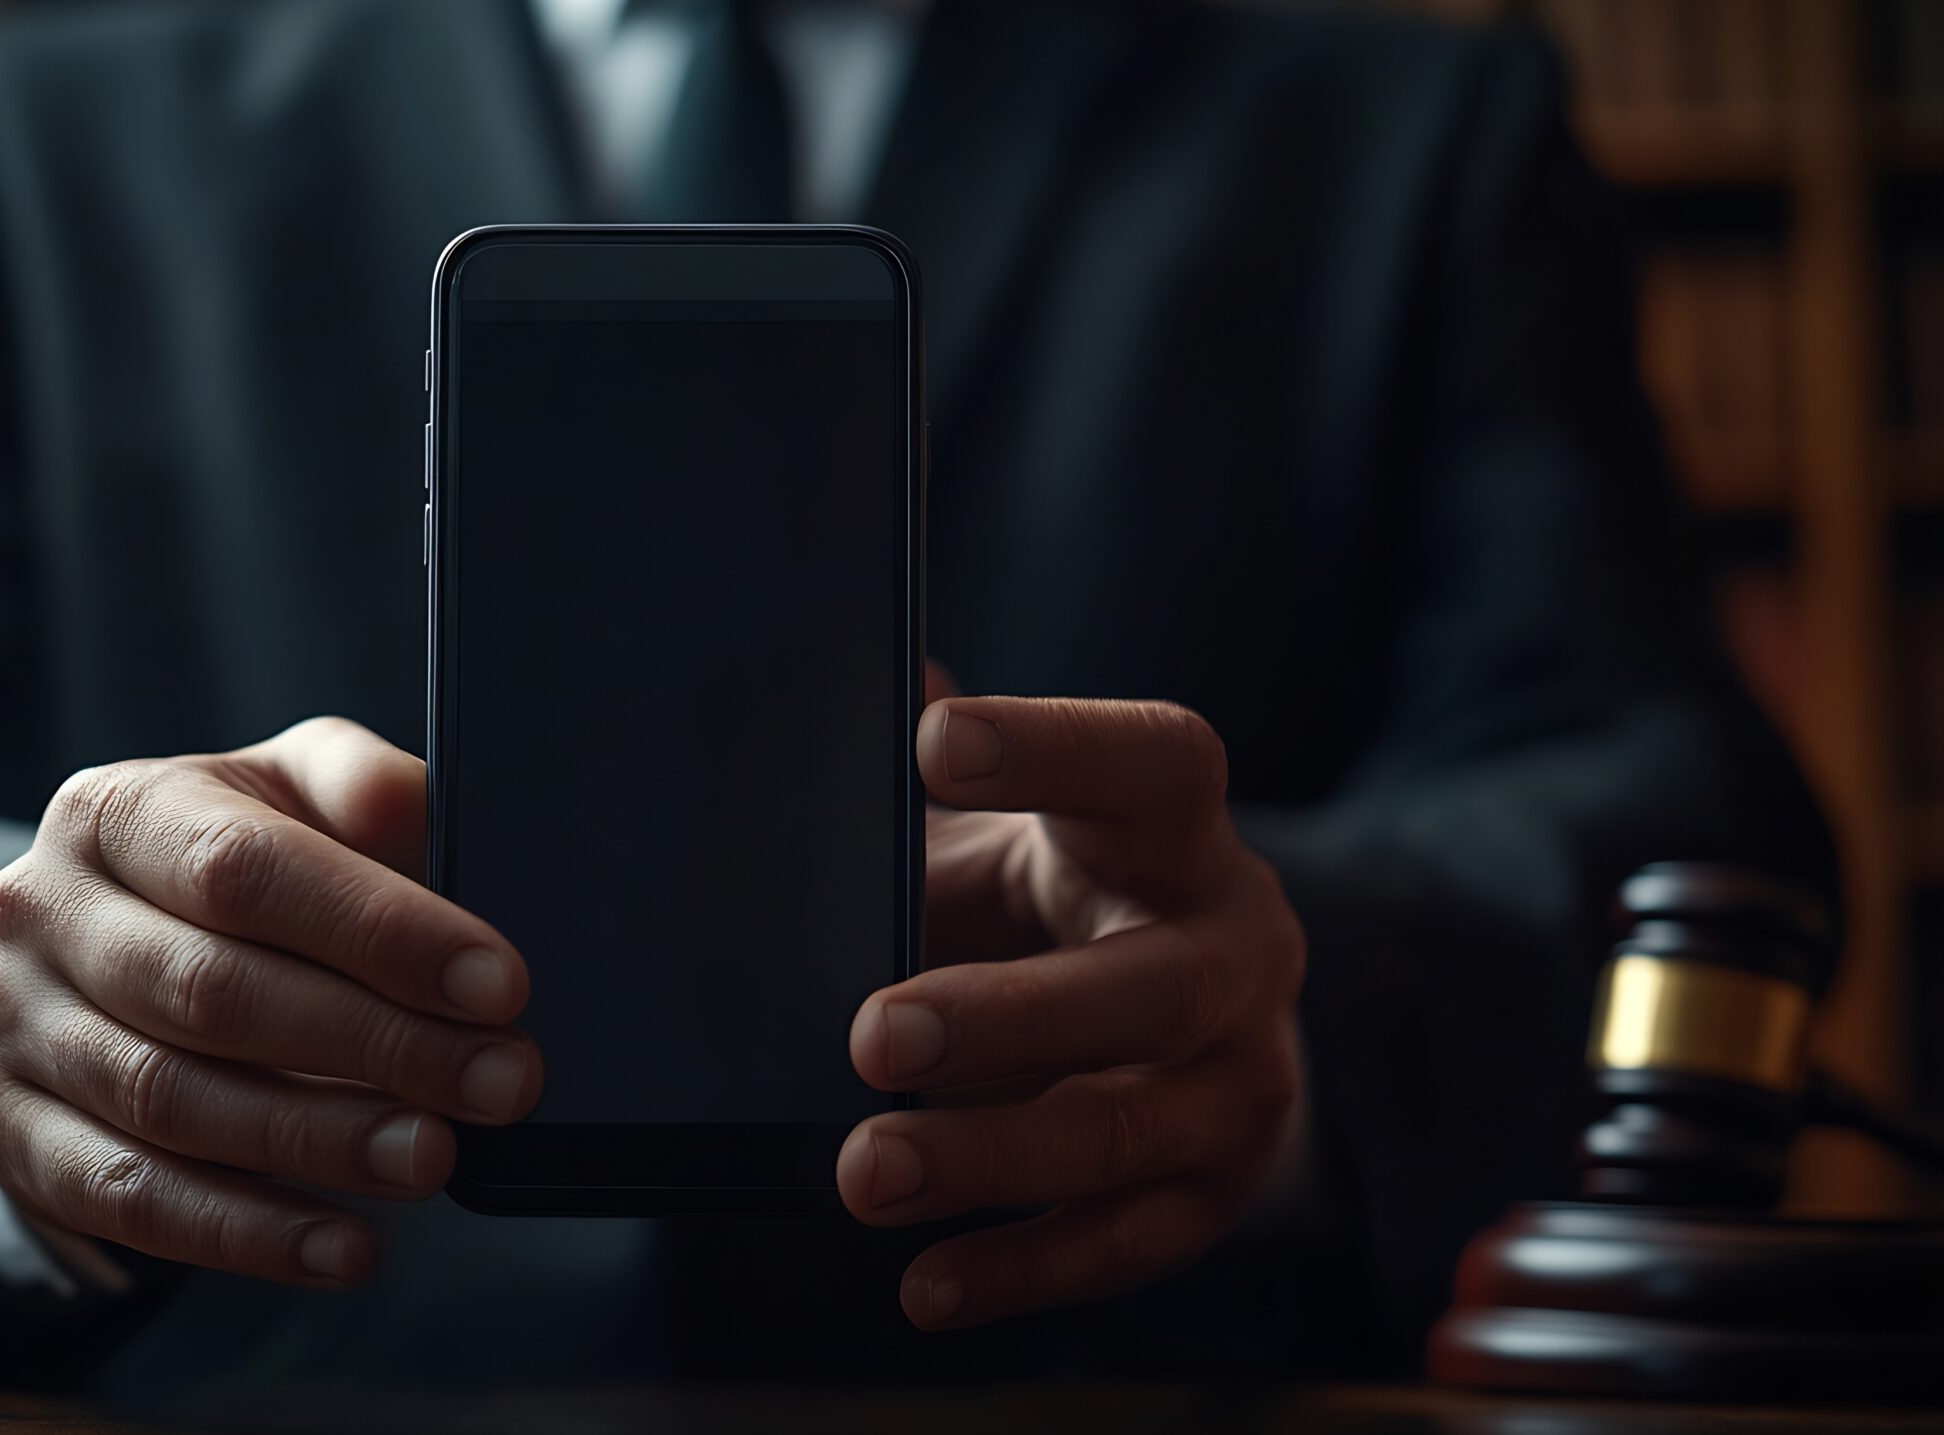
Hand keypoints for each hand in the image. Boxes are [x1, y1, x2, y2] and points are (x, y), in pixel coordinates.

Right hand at [0, 717, 538, 1286]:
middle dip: (376, 1045)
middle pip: (212, 991)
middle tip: (501, 1082)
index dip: (379, 930)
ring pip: (170, 1103)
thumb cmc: (221, 863)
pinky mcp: (9, 1134)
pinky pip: (132, 1200)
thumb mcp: (285, 797)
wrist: (72, 950)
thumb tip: (430, 809)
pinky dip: (250, 1234)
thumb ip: (359, 791)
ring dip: (320, 1143)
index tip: (499, 983)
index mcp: (117, 812)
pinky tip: (349, 1247)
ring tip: (434, 1159)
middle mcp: (40, 913)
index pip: (245, 868)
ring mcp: (10, 1031)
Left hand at [838, 694, 1305, 1329]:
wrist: (1162, 1026)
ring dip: (992, 1157)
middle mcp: (1236, 949)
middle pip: (1151, 986)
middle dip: (1011, 1017)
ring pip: (1132, 1128)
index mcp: (1176, 832)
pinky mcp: (1218, 1190)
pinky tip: (925, 1285)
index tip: (932, 740)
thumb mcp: (985, 833)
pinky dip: (1023, 1268)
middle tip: (870, 1037)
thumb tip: (848, 668)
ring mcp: (1242, 1079)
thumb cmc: (1040, 904)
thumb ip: (917, 772)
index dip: (1059, 745)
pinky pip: (1128, 1243)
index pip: (1156, 763)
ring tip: (864, 1172)